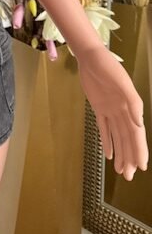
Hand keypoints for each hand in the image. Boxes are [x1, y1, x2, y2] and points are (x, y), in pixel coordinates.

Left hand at [76, 45, 148, 180]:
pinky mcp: (99, 108)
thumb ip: (131, 101)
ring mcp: (110, 110)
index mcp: (129, 106)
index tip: (142, 166)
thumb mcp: (121, 81)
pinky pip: (104, 128)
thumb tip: (139, 122)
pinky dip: (107, 141)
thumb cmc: (107, 66)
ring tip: (122, 171)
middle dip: (130, 157)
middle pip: (127, 139)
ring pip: (117, 137)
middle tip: (130, 177)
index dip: (139, 150)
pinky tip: (109, 155)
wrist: (91, 57)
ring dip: (120, 153)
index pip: (136, 133)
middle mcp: (122, 111)